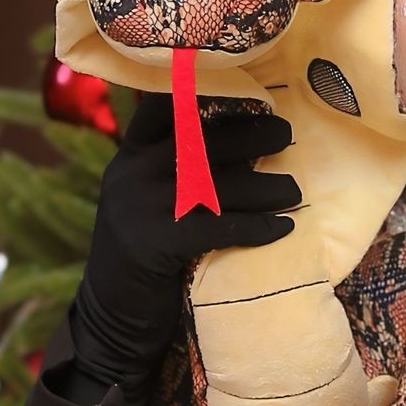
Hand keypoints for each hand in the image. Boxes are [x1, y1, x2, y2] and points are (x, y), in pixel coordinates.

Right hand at [69, 91, 301, 394]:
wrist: (112, 318)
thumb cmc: (143, 259)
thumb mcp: (143, 204)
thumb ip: (170, 172)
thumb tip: (236, 141)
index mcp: (129, 158)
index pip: (162, 109)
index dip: (201, 91)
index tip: (245, 86)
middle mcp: (133, 173)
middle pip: (201, 140)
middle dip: (249, 133)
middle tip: (286, 133)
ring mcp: (142, 205)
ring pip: (218, 184)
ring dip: (263, 186)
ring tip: (293, 189)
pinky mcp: (158, 242)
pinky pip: (220, 226)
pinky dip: (257, 227)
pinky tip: (284, 228)